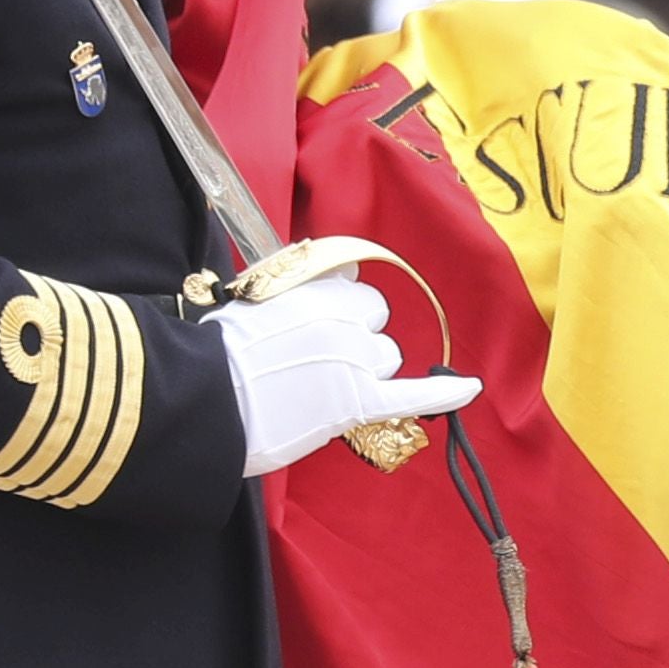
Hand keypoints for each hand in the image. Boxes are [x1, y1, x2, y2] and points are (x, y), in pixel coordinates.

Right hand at [216, 272, 482, 474]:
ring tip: (323, 389)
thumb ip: (301, 284)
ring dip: (368, 372)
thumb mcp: (253, 300)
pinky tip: (470, 387)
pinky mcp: (357, 402)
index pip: (355, 289)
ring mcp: (353, 360)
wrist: (198, 400)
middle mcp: (341, 319)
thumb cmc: (212, 355)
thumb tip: (344, 265)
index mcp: (314, 291)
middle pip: (376, 323)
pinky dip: (446, 392)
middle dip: (358, 340)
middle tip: (318, 364)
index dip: (343, 311)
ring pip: (388, 358)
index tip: (324, 325)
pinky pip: (416, 394)